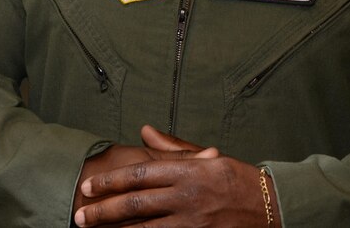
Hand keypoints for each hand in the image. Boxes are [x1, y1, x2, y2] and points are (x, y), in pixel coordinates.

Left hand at [73, 127, 279, 227]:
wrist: (269, 206)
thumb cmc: (236, 178)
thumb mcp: (207, 157)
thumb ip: (172, 147)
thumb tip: (145, 131)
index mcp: (187, 170)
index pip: (140, 174)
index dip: (111, 181)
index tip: (90, 186)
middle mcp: (186, 195)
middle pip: (135, 203)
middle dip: (103, 210)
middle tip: (80, 214)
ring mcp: (191, 222)